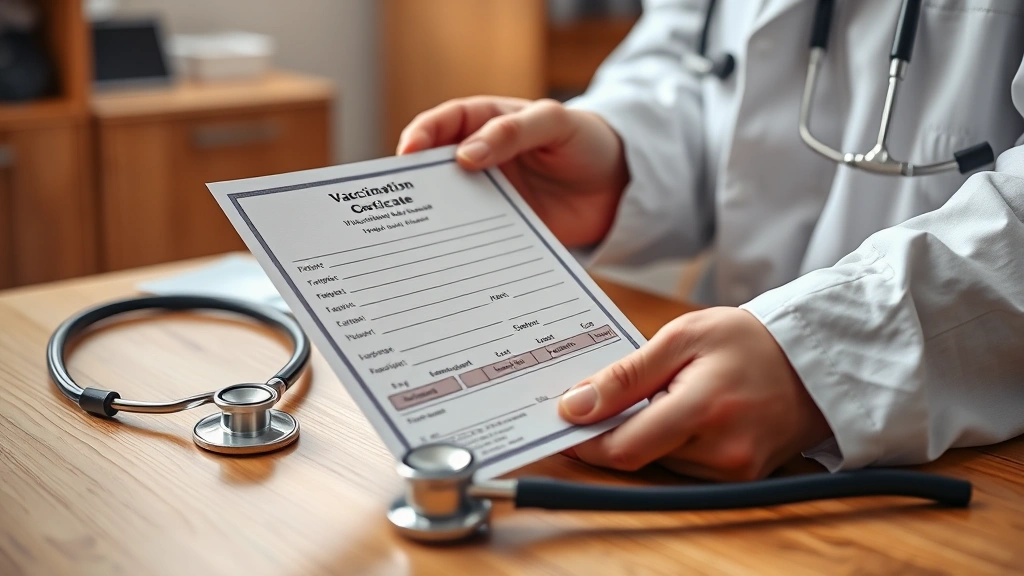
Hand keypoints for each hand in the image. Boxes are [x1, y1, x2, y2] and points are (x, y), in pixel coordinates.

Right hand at [398, 97, 628, 247]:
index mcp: (486, 123)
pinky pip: (473, 238)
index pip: (444, 123)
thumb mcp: (554, 123)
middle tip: (401, 198)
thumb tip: (465, 156)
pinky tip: (452, 259)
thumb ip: (512, 132)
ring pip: (449, 206)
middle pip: (436, 168)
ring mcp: (488, 197)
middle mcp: (479, 160)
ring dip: (432, 219)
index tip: (409, 152)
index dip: (422, 134)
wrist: (618, 188)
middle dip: (414, 181)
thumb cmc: (585, 141)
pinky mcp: (500, 230)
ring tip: (417, 234)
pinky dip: (459, 248)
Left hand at [558, 308, 832, 480]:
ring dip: (647, 434)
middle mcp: (722, 452)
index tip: (560, 424)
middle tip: (607, 396)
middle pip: (638, 456)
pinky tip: (684, 411)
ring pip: (659, 462)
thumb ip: (626, 375)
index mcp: (704, 410)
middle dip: (615, 429)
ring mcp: (734, 471)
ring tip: (667, 393)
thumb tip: (575, 406)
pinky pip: (684, 466)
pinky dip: (671, 442)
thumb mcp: (682, 337)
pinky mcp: (740, 478)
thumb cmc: (748, 341)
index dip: (585, 441)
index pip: (623, 447)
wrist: (813, 359)